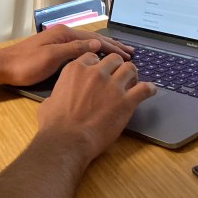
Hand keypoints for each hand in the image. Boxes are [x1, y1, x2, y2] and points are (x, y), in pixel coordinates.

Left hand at [0, 24, 134, 87]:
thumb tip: (98, 44)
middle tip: (130, 53)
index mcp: (64, 34)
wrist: (3, 67)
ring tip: (119, 55)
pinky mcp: (54, 50)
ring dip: (104, 50)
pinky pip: (80, 49)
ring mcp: (58, 42)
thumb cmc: (26, 64)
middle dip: (112, 46)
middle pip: (93, 39)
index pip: (95, 39)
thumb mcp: (51, 58)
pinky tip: (97, 59)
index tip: (128, 55)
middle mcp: (63, 34)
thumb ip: (75, 49)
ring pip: (87, 44)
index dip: (113, 47)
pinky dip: (93, 53)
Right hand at [36, 52, 155, 161]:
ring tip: (133, 82)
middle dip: (117, 66)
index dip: (98, 65)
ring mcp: (112, 86)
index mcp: (75, 70)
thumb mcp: (48, 102)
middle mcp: (95, 73)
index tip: (101, 72)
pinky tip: (150, 91)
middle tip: (119, 77)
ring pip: (130, 68)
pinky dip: (149, 89)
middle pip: (114, 59)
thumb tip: (55, 101)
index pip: (92, 57)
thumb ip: (56, 95)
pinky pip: (145, 88)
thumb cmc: (54, 125)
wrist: (67, 140)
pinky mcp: (126, 101)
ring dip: (132, 75)